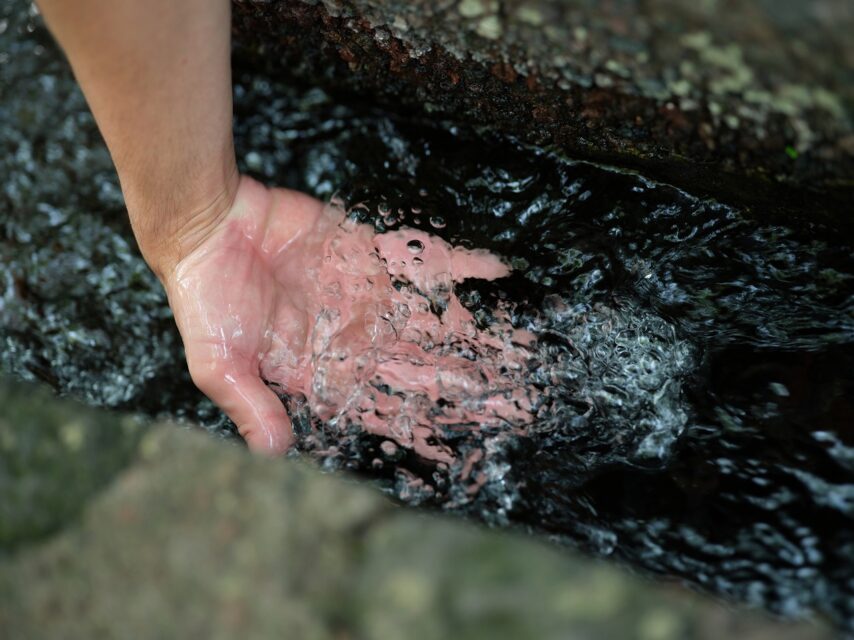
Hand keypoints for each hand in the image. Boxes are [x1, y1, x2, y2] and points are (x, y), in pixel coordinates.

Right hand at [153, 175, 534, 458]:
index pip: (385, 408)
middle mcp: (355, 337)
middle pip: (423, 369)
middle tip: (520, 404)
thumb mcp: (219, 362)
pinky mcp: (371, 252)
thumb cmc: (206, 298)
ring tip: (525, 349)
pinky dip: (461, 267)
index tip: (469, 449)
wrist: (208, 226)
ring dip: (477, 334)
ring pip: (433, 320)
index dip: (425, 429)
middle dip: (470, 388)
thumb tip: (276, 453)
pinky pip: (424, 262)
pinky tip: (498, 274)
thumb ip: (252, 404)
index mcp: (326, 371)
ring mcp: (368, 294)